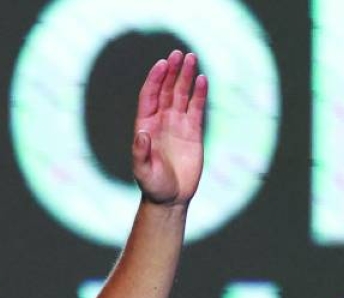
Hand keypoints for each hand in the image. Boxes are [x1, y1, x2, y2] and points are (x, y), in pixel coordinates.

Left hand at [132, 50, 206, 206]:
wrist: (171, 197)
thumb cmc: (153, 185)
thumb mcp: (143, 171)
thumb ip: (141, 153)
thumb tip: (142, 134)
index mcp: (145, 126)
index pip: (149, 96)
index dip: (154, 79)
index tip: (162, 64)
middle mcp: (160, 121)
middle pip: (165, 90)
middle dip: (171, 72)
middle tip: (178, 53)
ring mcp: (177, 124)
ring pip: (181, 94)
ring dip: (185, 77)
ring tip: (191, 58)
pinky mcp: (193, 131)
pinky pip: (196, 107)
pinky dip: (199, 93)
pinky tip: (203, 79)